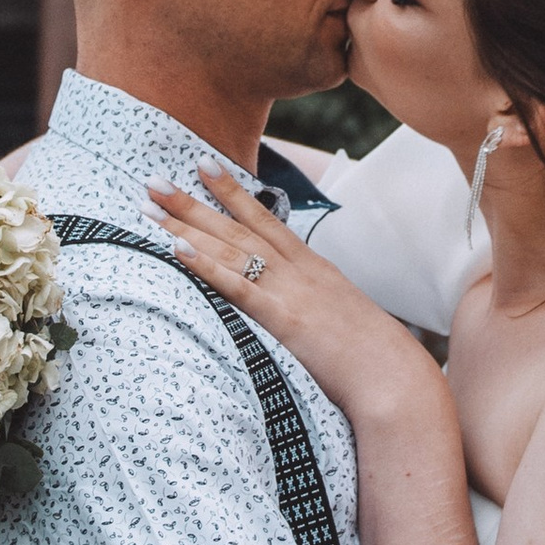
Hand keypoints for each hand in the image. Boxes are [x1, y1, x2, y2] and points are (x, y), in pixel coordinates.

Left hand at [150, 169, 434, 419]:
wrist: (395, 378)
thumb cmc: (375, 358)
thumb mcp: (344, 317)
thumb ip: (317, 305)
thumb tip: (299, 308)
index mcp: (315, 268)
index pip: (266, 219)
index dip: (232, 191)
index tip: (202, 165)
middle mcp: (300, 271)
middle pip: (237, 228)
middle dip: (193, 202)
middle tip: (153, 180)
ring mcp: (291, 292)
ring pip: (230, 250)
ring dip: (186, 226)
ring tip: (149, 207)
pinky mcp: (284, 320)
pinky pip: (238, 288)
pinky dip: (206, 266)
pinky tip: (177, 250)